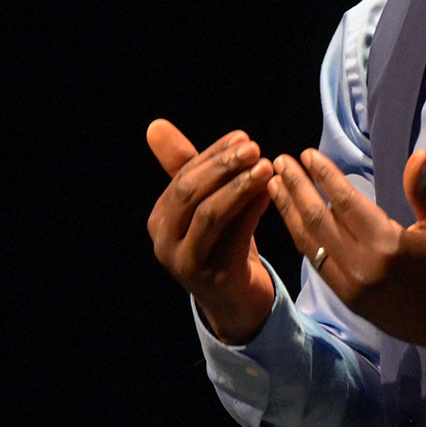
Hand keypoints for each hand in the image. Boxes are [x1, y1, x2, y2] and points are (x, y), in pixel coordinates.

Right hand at [145, 119, 276, 344]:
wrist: (236, 301)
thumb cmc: (221, 244)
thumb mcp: (204, 204)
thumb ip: (186, 167)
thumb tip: (156, 126)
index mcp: (159, 220)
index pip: (183, 177)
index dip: (212, 154)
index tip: (242, 136)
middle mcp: (164, 242)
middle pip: (190, 193)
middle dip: (223, 167)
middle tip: (254, 148)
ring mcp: (187, 262)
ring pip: (210, 215)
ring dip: (239, 187)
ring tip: (266, 167)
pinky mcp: (214, 277)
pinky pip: (234, 237)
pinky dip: (252, 211)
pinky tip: (269, 193)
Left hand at [268, 147, 425, 357]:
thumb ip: (425, 190)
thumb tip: (416, 155)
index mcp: (388, 244)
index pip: (345, 201)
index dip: (324, 175)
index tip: (307, 154)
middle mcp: (364, 267)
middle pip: (318, 220)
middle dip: (296, 188)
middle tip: (281, 163)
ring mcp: (353, 288)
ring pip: (311, 244)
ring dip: (289, 213)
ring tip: (275, 186)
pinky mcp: (350, 302)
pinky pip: (319, 265)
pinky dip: (303, 240)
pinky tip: (293, 221)